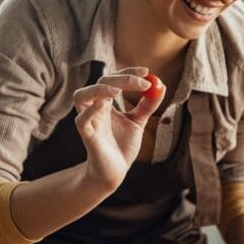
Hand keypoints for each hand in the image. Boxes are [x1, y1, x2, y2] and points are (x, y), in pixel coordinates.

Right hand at [72, 67, 164, 189]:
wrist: (115, 171)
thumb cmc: (122, 145)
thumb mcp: (138, 122)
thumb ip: (147, 105)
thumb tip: (161, 85)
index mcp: (105, 102)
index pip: (113, 78)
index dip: (128, 73)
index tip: (146, 72)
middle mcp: (94, 108)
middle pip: (101, 82)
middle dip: (123, 79)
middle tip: (145, 82)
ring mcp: (89, 121)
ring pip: (81, 96)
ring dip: (99, 89)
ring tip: (118, 90)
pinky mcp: (87, 136)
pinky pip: (82, 120)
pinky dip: (90, 111)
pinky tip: (103, 104)